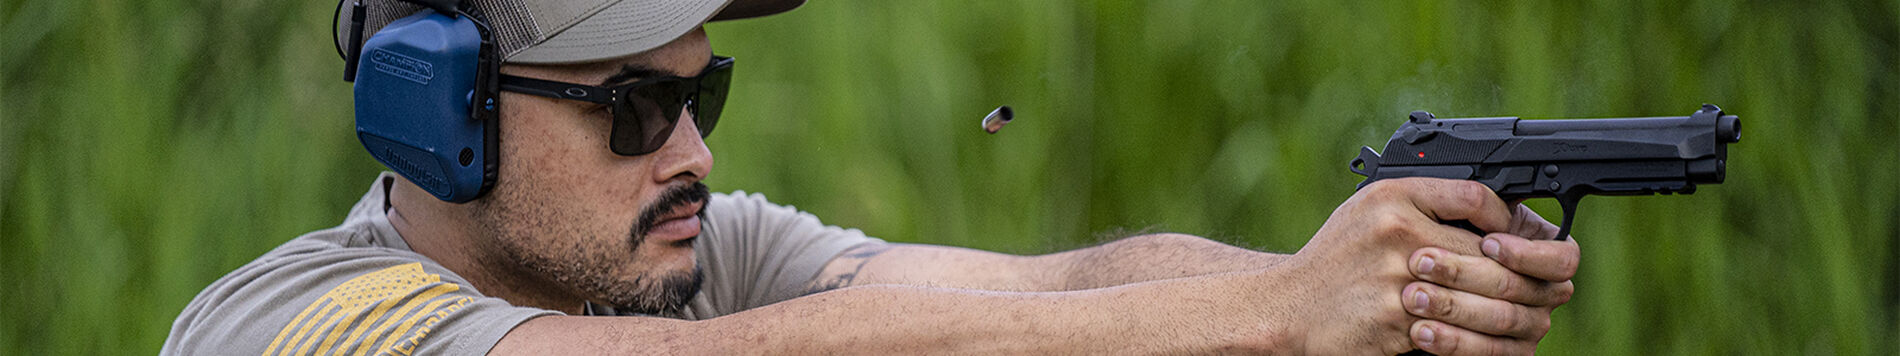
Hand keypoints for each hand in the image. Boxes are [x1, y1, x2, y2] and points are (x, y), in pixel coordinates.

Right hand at [1273, 178, 1523, 354]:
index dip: (1508, 219)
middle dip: (1524, 276)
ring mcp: (1396, 277)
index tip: (1513, 237)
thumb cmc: (1337, 259)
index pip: (1476, 196)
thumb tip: (1496, 214)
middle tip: (1541, 287)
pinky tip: (1489, 339)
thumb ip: (1425, 203)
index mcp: (1394, 196)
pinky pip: (1457, 331)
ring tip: (1523, 316)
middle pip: (1489, 253)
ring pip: (1482, 296)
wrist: (1290, 306)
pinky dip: (1479, 340)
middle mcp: (1396, 231)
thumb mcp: (1372, 210)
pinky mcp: (1394, 320)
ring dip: (1510, 312)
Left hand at [1402, 203, 1579, 354]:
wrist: (1412, 287)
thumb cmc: (1438, 241)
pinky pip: (1487, 352)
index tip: (1487, 243)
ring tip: (1412, 295)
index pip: (1561, 258)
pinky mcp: (1509, 353)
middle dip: (1465, 272)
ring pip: (1501, 320)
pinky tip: (1420, 330)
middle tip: (1420, 262)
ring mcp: (1530, 326)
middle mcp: (1545, 292)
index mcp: (1544, 254)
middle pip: (1518, 287)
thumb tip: (1486, 203)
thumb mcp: (1458, 214)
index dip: (1526, 253)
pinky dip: (1451, 341)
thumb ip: (1478, 206)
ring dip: (1451, 306)